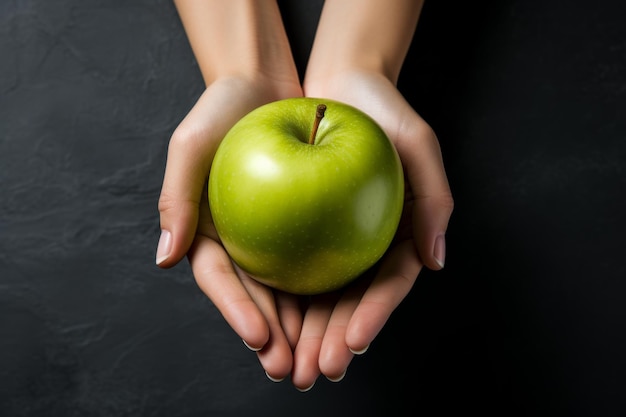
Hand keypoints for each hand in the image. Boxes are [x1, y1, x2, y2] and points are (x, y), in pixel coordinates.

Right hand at [157, 75, 303, 380]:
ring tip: (317, 361)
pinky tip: (345, 318)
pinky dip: (329, 295)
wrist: (266, 85)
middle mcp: (240, 241)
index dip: (236, 312)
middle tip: (289, 369)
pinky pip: (319, 265)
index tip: (258, 338)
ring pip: (288, 293)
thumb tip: (165, 260)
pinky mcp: (306, 227)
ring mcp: (273, 237)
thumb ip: (176, 197)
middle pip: (255, 298)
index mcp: (207, 232)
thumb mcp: (191, 143)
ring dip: (302, 331)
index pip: (220, 280)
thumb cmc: (222, 109)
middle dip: (272, 339)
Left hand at [275, 69, 453, 388]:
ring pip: (319, 297)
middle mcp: (366, 244)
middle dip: (335, 341)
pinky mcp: (301, 230)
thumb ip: (434, 198)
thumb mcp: (418, 144)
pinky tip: (267, 327)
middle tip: (317, 371)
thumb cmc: (384, 110)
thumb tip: (436, 262)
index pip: (389, 283)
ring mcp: (334, 240)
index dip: (374, 315)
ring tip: (291, 367)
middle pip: (352, 301)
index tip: (354, 341)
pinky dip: (280, 300)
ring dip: (306, 335)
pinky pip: (289, 269)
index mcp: (400, 234)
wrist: (338, 85)